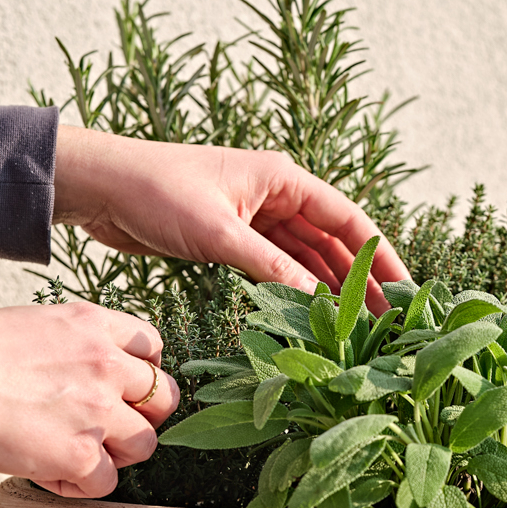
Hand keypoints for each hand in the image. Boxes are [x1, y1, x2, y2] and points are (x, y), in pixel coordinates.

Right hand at [0, 304, 179, 498]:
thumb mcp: (34, 325)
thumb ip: (72, 346)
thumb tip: (78, 374)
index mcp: (93, 324)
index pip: (151, 346)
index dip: (143, 372)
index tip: (124, 387)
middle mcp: (106, 364)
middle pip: (164, 397)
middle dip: (143, 415)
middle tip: (110, 427)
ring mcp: (99, 411)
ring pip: (145, 444)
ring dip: (118, 453)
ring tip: (80, 451)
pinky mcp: (81, 455)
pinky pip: (106, 482)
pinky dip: (82, 484)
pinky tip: (52, 472)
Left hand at [52, 126, 407, 311]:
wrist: (101, 189)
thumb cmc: (157, 192)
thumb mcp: (220, 233)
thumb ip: (272, 267)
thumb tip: (319, 303)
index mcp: (283, 178)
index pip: (348, 219)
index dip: (380, 256)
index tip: (405, 289)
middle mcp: (276, 196)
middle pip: (332, 243)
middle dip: (359, 281)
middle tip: (386, 324)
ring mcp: (255, 219)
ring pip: (306, 259)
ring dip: (329, 291)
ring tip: (356, 328)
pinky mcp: (233, 240)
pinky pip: (276, 269)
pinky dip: (294, 291)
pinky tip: (310, 318)